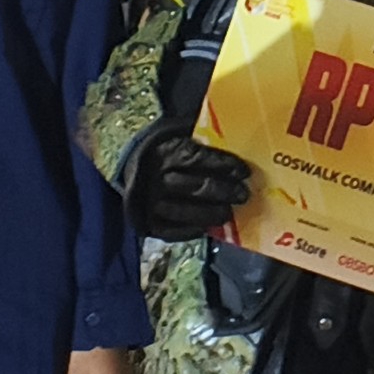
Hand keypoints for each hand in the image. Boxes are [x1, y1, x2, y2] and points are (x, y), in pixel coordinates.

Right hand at [134, 135, 251, 240]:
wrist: (128, 173)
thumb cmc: (165, 157)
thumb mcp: (176, 141)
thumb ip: (199, 145)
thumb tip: (234, 144)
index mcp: (166, 153)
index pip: (199, 158)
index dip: (224, 165)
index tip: (244, 172)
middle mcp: (158, 178)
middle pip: (197, 186)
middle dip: (224, 191)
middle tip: (243, 195)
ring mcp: (152, 202)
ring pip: (187, 211)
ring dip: (211, 214)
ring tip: (228, 214)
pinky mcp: (149, 223)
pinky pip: (173, 231)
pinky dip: (191, 230)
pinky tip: (206, 228)